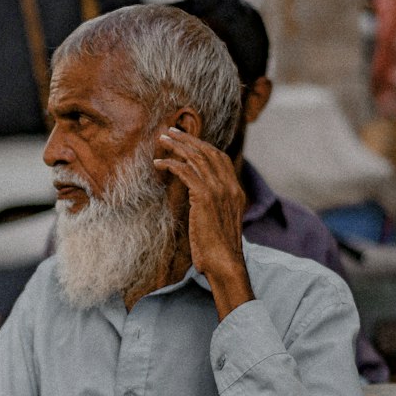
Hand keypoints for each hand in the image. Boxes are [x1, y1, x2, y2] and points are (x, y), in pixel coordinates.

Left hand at [155, 127, 253, 318]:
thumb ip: (213, 206)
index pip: (220, 158)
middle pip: (208, 152)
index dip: (202, 145)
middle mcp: (230, 186)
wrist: (224, 263)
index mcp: (236, 191)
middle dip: (188, 139)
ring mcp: (219, 190)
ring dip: (177, 146)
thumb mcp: (219, 222)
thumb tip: (197, 198)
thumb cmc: (218, 250)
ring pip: (197, 158)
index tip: (186, 140)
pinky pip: (186, 172)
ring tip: (162, 140)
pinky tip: (159, 164)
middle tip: (170, 132)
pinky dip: (171, 164)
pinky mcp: (205, 197)